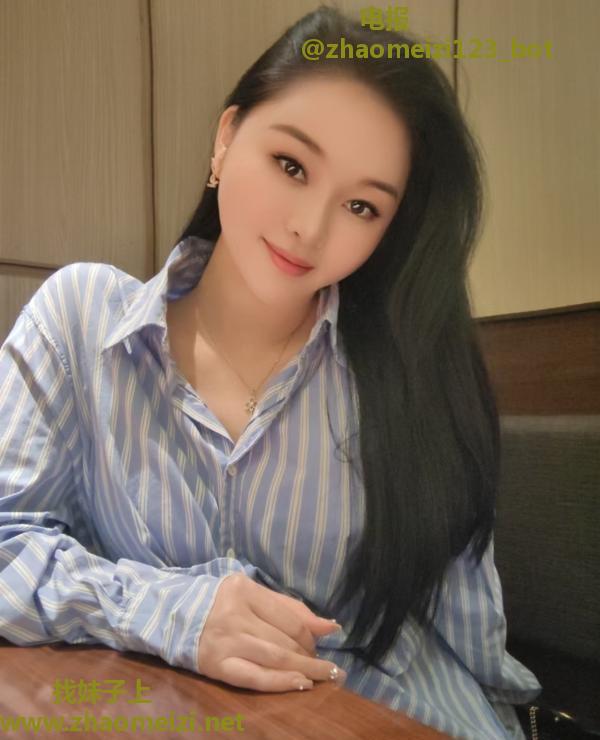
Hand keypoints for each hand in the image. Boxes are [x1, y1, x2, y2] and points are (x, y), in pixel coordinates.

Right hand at [197, 573, 345, 691]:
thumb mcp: (255, 595)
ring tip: (325, 677)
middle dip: (310, 656)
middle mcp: (235, 615)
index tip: (319, 646)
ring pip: (275, 659)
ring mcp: (226, 642)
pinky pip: (255, 678)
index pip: (289, 618)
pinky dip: (281, 682)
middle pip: (285, 640)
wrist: (175, 617)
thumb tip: (331, 626)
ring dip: (305, 670)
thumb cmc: (223, 604)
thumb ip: (291, 609)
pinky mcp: (217, 666)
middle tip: (328, 668)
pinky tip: (301, 684)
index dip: (311, 636)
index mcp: (244, 590)